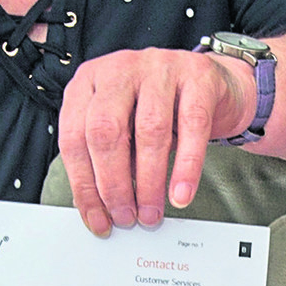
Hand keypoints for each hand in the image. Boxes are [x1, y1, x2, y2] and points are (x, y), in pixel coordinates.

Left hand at [58, 46, 253, 233]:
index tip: (97, 217)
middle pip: (106, 131)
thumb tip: (100, 207)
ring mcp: (159, 68)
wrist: (211, 84)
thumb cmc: (160, 108)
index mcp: (89, 81)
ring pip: (149, 130)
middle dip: (114, 184)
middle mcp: (120, 69)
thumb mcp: (123, 126)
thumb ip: (107, 158)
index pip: (74, 137)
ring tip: (151, 211)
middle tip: (124, 216)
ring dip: (149, 181)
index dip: (84, 184)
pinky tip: (181, 193)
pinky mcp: (197, 75)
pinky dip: (186, 167)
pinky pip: (192, 125)